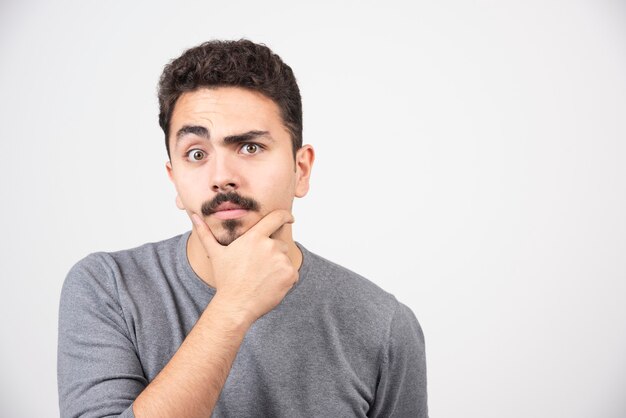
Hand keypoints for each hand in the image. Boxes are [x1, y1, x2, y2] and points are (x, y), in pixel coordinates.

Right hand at [190, 210, 297, 324]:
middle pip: (279, 244)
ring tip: (261, 278)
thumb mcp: (216, 254)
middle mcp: (269, 246)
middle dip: (272, 254)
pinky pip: (292, 273)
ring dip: (278, 267)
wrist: (235, 305)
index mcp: (254, 237)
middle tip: (257, 268)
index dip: (285, 215)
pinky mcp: (289, 274)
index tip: (289, 218)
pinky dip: (284, 279)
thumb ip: (206, 233)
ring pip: (285, 259)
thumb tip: (194, 217)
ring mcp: (281, 260)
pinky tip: (269, 285)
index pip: (276, 217)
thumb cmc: (226, 280)